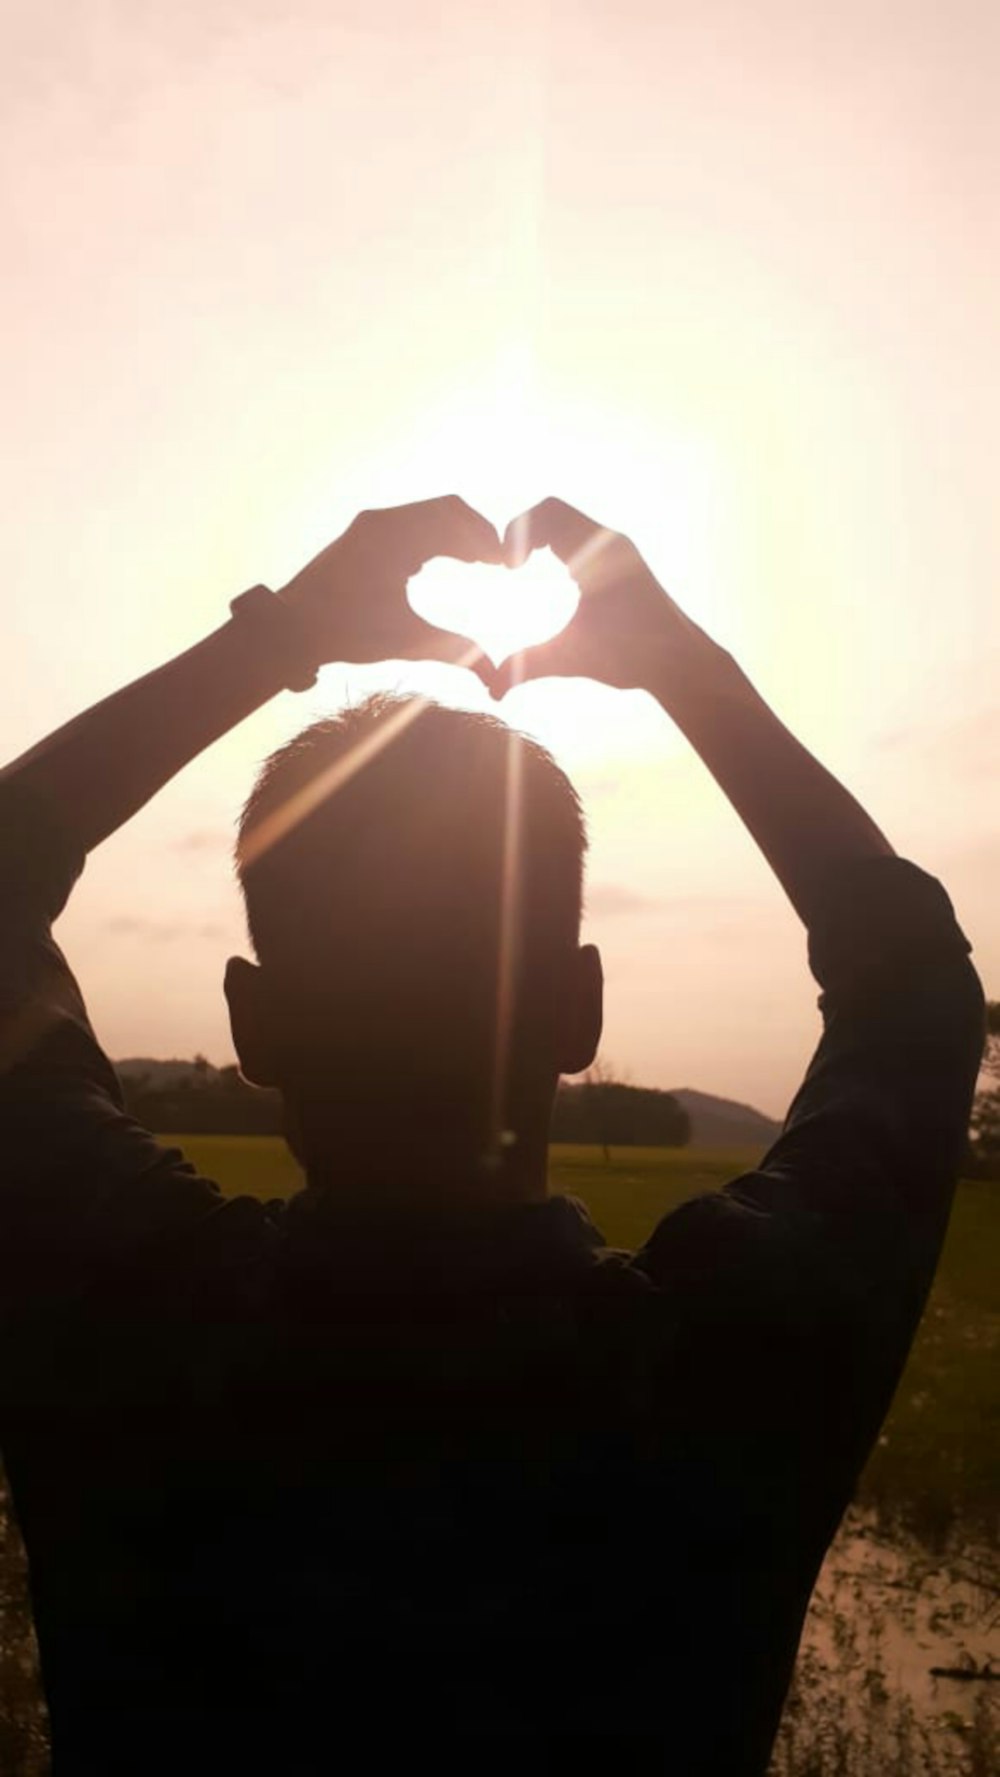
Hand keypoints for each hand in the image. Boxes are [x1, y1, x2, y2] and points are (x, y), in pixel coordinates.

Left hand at [279, 497, 501, 680]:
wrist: (288, 630)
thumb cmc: (343, 633)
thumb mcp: (405, 642)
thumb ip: (455, 652)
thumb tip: (496, 681)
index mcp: (393, 535)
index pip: (454, 515)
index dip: (487, 537)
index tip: (505, 564)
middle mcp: (381, 522)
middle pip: (444, 510)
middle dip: (475, 535)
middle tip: (497, 563)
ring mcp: (369, 527)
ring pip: (426, 518)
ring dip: (455, 537)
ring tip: (478, 564)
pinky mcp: (362, 538)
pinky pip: (408, 527)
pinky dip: (432, 540)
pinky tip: (445, 564)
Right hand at [492, 497, 714, 696]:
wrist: (680, 662)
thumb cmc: (632, 657)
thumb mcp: (572, 659)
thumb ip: (528, 666)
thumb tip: (492, 691)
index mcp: (598, 555)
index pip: (548, 514)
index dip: (517, 534)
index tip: (510, 570)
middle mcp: (610, 543)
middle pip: (554, 509)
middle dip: (524, 531)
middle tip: (511, 566)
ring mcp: (618, 548)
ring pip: (568, 519)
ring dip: (541, 536)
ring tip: (524, 568)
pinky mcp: (622, 559)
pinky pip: (581, 533)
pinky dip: (558, 543)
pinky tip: (551, 577)